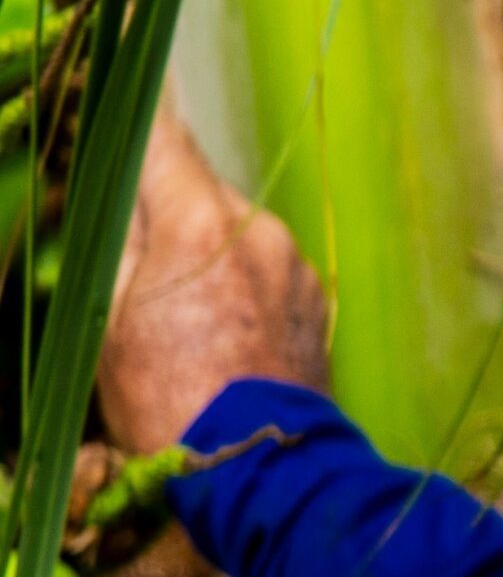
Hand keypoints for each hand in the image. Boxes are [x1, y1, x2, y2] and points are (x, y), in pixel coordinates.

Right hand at [96, 109, 328, 452]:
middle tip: (141, 260)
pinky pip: (267, 272)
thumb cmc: (170, 400)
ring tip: (186, 314)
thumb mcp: (110, 315)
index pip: (162, 136)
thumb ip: (118, 238)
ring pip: (235, 232)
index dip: (134, 121)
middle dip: (167, 209)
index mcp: (201, 221)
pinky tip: (224, 333)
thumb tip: (122, 191)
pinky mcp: (317, 306)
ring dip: (208, 253)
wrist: (263, 477)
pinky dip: (241, 285)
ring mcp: (297, 269)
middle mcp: (260, 230)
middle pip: (199, 187)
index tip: (116, 100)